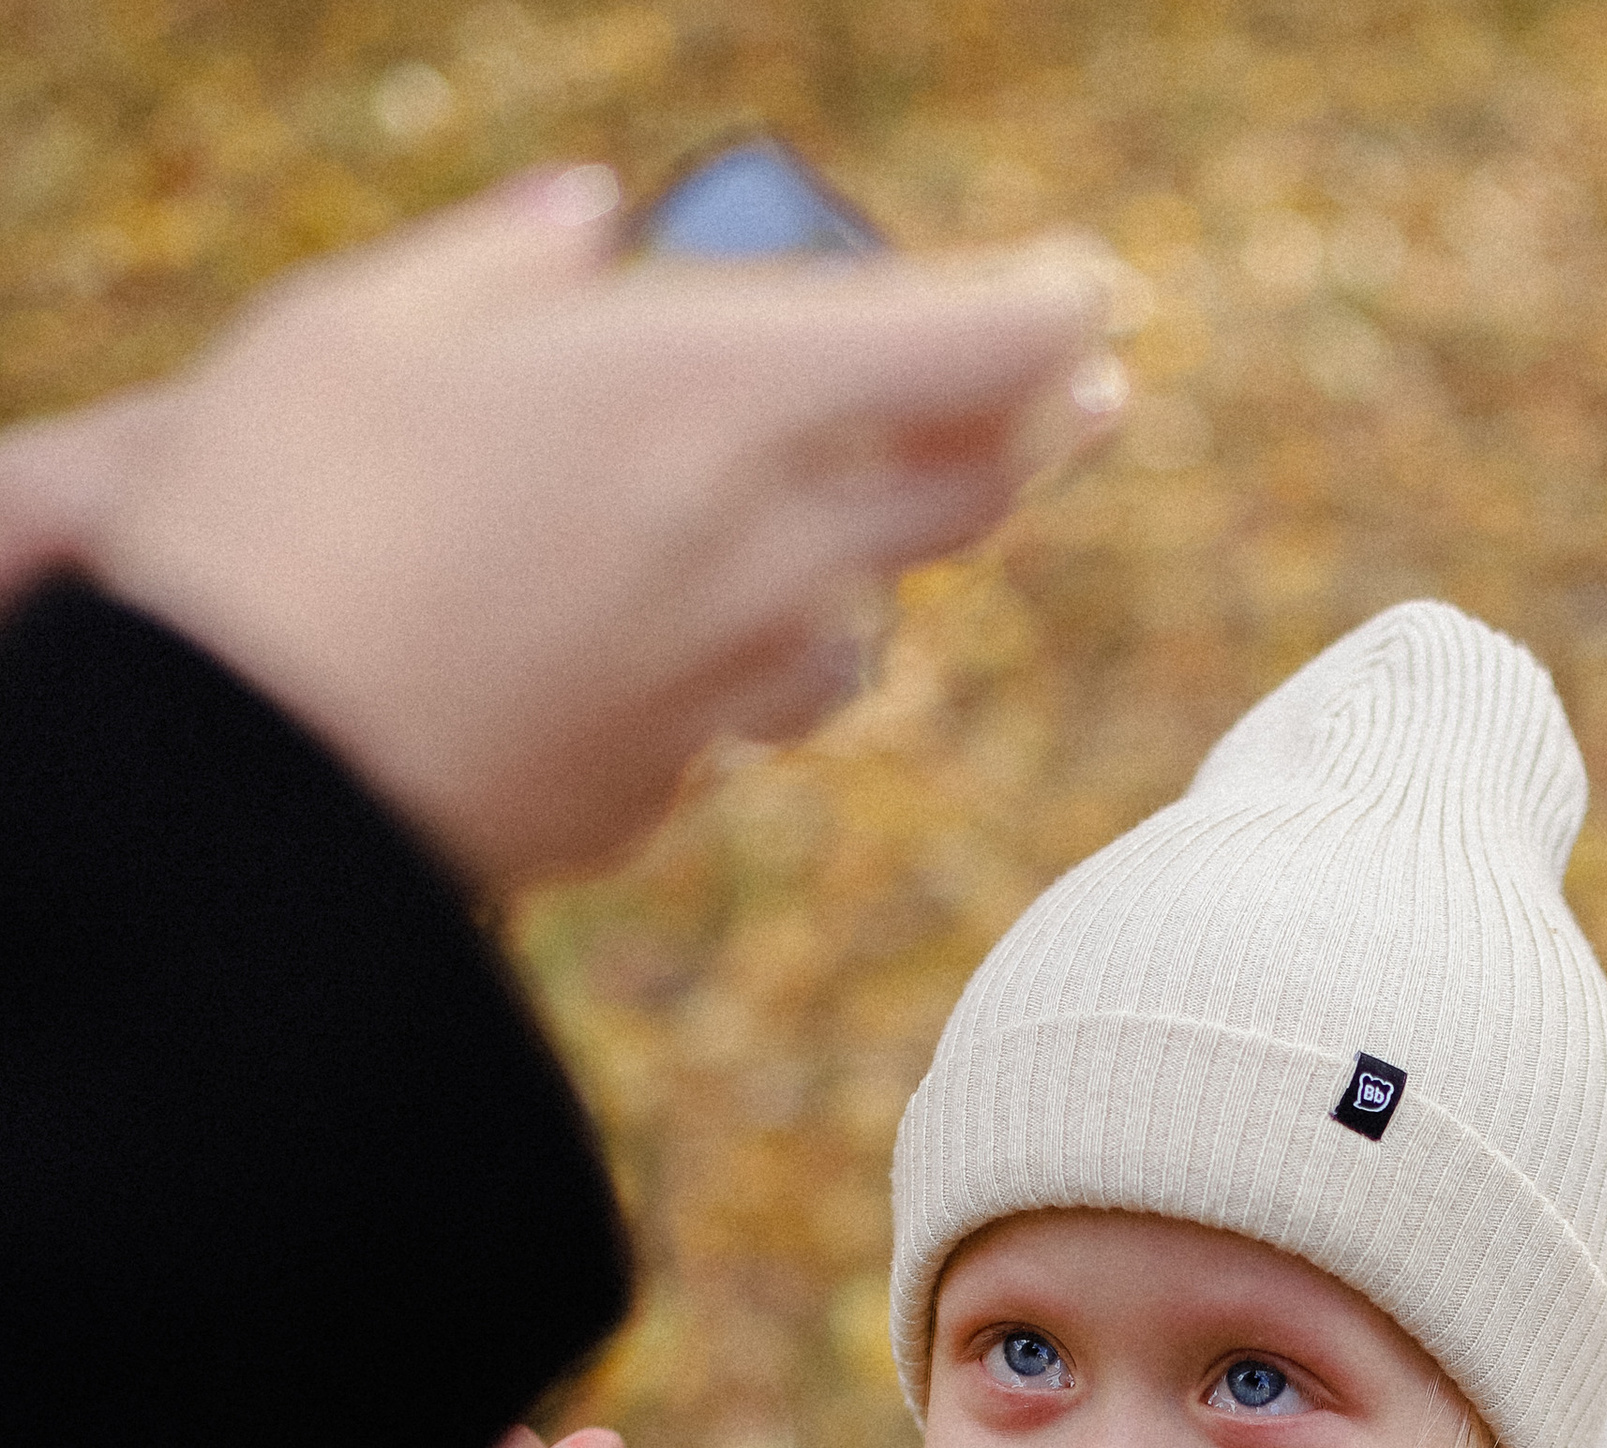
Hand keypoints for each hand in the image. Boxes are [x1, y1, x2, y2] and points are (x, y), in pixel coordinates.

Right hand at [0, 169, 1122, 885]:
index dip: (1054, 304)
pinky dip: (721, 679)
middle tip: (1088, 400)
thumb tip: (585, 218)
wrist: (242, 775)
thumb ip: (502, 263)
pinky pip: (729, 726)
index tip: (1088, 287)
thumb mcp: (368, 322)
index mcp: (724, 393)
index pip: (979, 342)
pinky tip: (660, 652)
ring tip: (851, 537)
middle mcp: (765, 552)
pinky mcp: (659, 794)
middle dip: (1040, 435)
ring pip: (858, 636)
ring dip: (866, 579)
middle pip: (971, 495)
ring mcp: (725, 695)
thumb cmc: (282, 508)